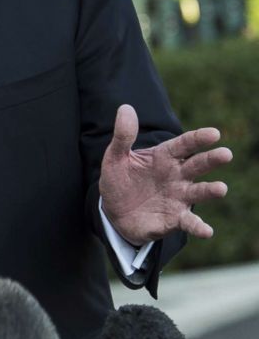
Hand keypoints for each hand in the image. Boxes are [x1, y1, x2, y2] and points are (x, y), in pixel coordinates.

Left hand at [100, 104, 232, 245]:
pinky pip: (189, 222)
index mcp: (164, 157)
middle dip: (212, 159)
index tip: (214, 133)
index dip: (198, 139)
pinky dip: (198, 226)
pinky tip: (206, 230)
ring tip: (221, 188)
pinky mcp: (175, 219)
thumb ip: (123, 136)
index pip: (183, 145)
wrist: (114, 212)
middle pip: (197, 165)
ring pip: (198, 192)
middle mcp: (177, 176)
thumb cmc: (119, 180)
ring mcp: (179, 197)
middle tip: (226, 154)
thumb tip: (125, 108)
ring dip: (211, 191)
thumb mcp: (115, 157)